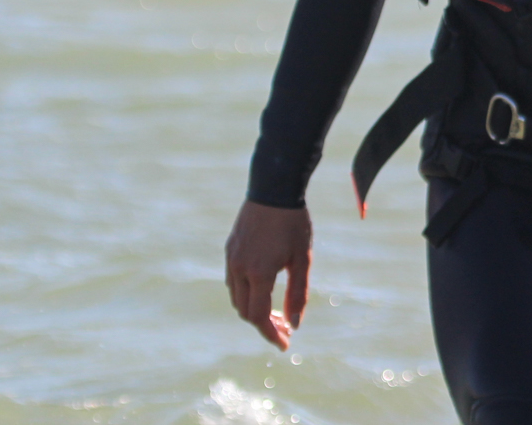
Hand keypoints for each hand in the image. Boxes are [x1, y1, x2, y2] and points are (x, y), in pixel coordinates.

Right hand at [224, 199, 311, 349]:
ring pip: (236, 297)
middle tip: (284, 328)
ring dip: (253, 309)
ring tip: (275, 311)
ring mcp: (231, 258)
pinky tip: (262, 290)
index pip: (258, 317)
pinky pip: (233, 280)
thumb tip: (294, 324)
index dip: (271, 334)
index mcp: (258, 274)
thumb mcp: (302, 258)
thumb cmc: (293, 223)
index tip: (285, 345)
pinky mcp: (229, 249)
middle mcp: (238, 269)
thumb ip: (298, 293)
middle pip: (245, 311)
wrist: (273, 188)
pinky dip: (245, 293)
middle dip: (263, 324)